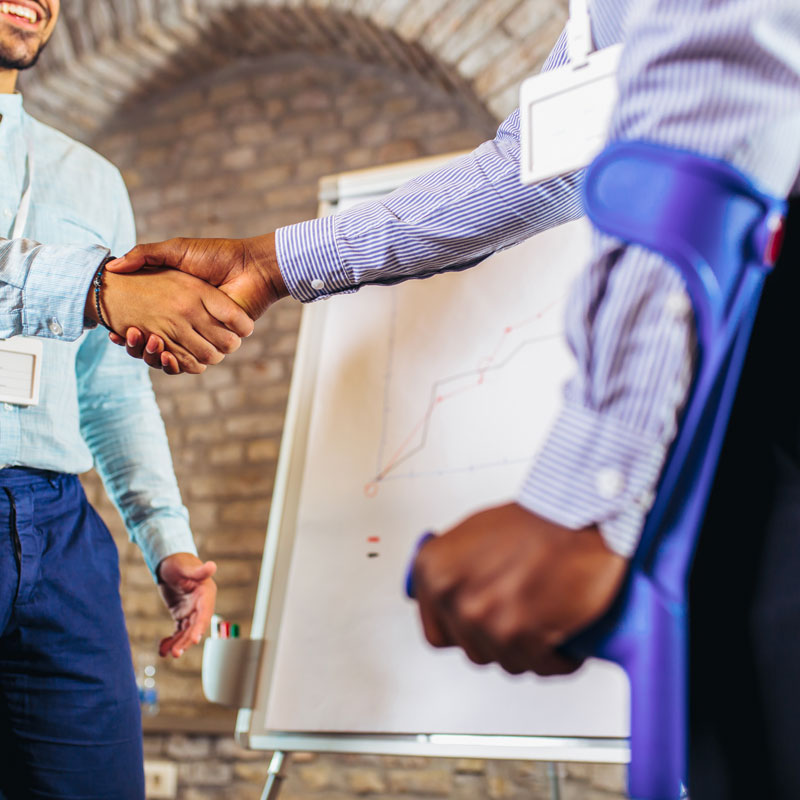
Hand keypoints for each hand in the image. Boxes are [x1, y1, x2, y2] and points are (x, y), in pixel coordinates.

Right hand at [105, 234, 284, 372]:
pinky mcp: (216, 343)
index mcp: (177, 304)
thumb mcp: (176, 250)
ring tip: (140, 338)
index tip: (115, 329)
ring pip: (168, 357)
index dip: (130, 332)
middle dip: (137, 346)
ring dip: (150, 354)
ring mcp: (201, 334)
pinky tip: (160, 352)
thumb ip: (147, 254)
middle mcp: (187, 321)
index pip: (145, 324)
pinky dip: (173, 363)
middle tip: (126, 335)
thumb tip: (112, 268)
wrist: (252, 267)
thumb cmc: (216, 255)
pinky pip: (190, 363)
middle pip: (153, 346)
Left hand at [156, 553, 217, 657]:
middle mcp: (201, 605)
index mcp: (206, 594)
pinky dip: (171, 640)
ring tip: (166, 653)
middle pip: (195, 627)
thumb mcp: (186, 566)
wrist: (169, 564)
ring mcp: (191, 611)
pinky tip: (162, 649)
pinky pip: (178, 631)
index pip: (204, 613)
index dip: (200, 627)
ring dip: (178, 644)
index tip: (194, 639)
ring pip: (186, 632)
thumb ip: (198, 570)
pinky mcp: (181, 615)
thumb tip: (212, 565)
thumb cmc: (179, 562)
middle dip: (186, 641)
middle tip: (176, 653)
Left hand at [411, 503, 626, 675]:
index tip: (484, 625)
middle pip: (472, 650)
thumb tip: (451, 597)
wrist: (579, 514)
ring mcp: (483, 618)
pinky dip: (555, 660)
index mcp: (433, 571)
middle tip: (522, 619)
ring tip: (545, 627)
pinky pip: (538, 666)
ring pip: (505, 661)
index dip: (465, 631)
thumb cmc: (535, 519)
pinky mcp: (520, 635)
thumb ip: (455, 571)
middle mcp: (451, 596)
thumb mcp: (474, 534)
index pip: (437, 633)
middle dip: (499, 639)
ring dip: (528, 651)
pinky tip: (563, 641)